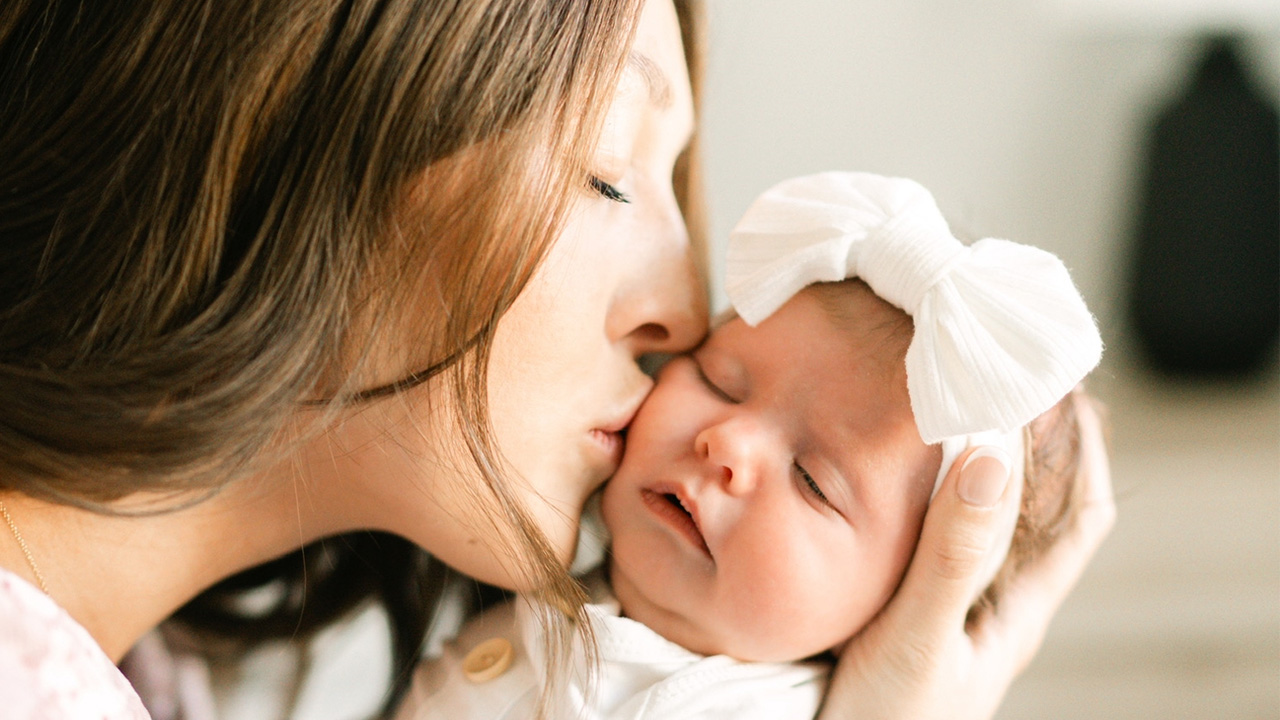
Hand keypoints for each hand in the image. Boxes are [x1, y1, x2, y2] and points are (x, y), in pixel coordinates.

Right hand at [819, 392, 1114, 719]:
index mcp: (1014, 610)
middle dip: (1030, 444)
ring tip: (951, 409)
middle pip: (1033, 511)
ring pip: (979, 525)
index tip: (1065, 390)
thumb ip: (952, 556)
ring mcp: (948, 610)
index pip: (1079, 519)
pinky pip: (932, 542)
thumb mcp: (919, 635)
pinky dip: (928, 499)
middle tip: (1002, 379)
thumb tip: (991, 458)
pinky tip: (896, 481)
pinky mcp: (902, 615)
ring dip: (977, 468)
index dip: (1085, 453)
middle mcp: (989, 605)